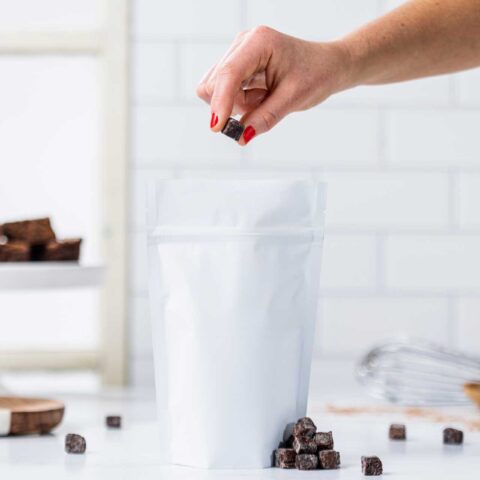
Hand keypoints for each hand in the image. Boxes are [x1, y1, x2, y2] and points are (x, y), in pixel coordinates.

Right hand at [196, 26, 351, 144]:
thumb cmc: (315, 75)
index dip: (220, 102)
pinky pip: (223, 93)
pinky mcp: (237, 66)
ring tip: (265, 99)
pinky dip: (239, 103)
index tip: (218, 128)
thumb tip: (241, 136)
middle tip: (260, 110)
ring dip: (237, 105)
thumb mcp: (294, 99)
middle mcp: (243, 44)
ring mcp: (237, 54)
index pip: (229, 74)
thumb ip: (266, 118)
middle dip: (231, 106)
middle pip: (215, 83)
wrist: (326, 66)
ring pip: (216, 90)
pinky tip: (259, 97)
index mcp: (259, 43)